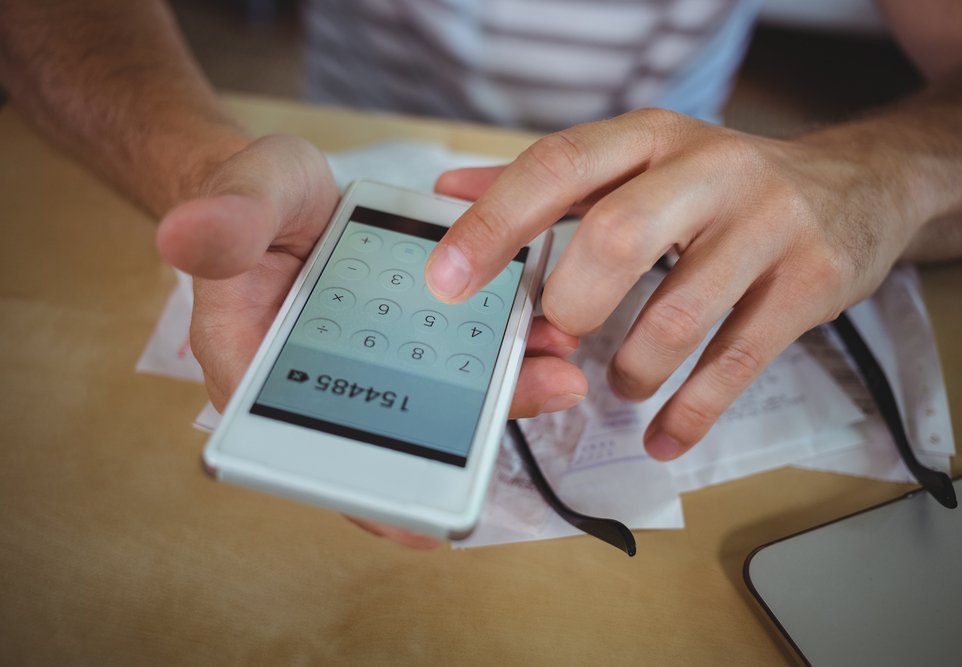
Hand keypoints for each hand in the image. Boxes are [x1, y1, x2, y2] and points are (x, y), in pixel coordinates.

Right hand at [156, 134, 585, 547]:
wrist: (288, 185)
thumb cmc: (253, 198)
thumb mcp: (241, 195)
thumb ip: (225, 222)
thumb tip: (182, 237)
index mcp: (262, 371)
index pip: (311, 454)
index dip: (368, 495)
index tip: (427, 523)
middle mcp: (325, 382)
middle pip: (399, 430)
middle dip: (470, 428)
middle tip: (540, 396)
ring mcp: (374, 363)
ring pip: (441, 397)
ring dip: (500, 389)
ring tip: (560, 366)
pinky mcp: (410, 336)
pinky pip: (456, 356)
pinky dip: (497, 349)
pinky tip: (541, 332)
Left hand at [428, 108, 915, 461]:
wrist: (858, 187)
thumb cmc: (723, 186)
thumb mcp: (640, 165)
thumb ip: (550, 185)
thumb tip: (451, 191)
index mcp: (651, 138)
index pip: (558, 167)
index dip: (495, 224)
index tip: (447, 280)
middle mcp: (711, 169)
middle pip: (616, 237)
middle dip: (572, 305)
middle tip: (562, 335)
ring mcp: (769, 224)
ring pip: (679, 313)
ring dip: (632, 367)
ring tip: (622, 382)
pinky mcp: (812, 282)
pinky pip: (739, 361)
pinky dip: (690, 412)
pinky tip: (665, 436)